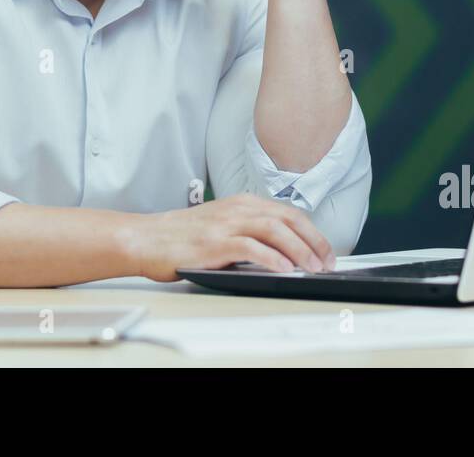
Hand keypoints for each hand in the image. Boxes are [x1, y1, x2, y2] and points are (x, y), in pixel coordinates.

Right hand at [130, 193, 335, 281]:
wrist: (146, 238)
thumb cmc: (181, 235)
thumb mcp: (221, 223)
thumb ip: (248, 229)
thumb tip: (283, 250)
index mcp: (242, 203)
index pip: (288, 212)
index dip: (312, 231)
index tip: (325, 250)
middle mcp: (237, 209)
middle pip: (287, 218)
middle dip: (313, 240)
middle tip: (327, 261)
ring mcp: (225, 225)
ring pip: (274, 230)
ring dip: (299, 249)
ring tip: (312, 267)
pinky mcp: (214, 243)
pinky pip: (250, 248)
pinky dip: (272, 258)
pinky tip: (284, 269)